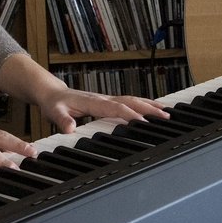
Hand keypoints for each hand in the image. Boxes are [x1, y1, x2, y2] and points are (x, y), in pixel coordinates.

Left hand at [32, 83, 168, 133]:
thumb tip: (70, 129)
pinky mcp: (109, 101)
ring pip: (133, 99)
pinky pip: (130, 101)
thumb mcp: (54, 112)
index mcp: (93, 102)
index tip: (143, 121)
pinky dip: (144, 104)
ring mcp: (108, 98)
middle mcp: (104, 98)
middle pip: (131, 101)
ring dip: (150, 105)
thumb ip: (62, 120)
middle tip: (165, 116)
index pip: (115, 108)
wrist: (53, 94)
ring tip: (167, 111)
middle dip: (149, 108)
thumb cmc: (55, 104)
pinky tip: (153, 108)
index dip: (129, 114)